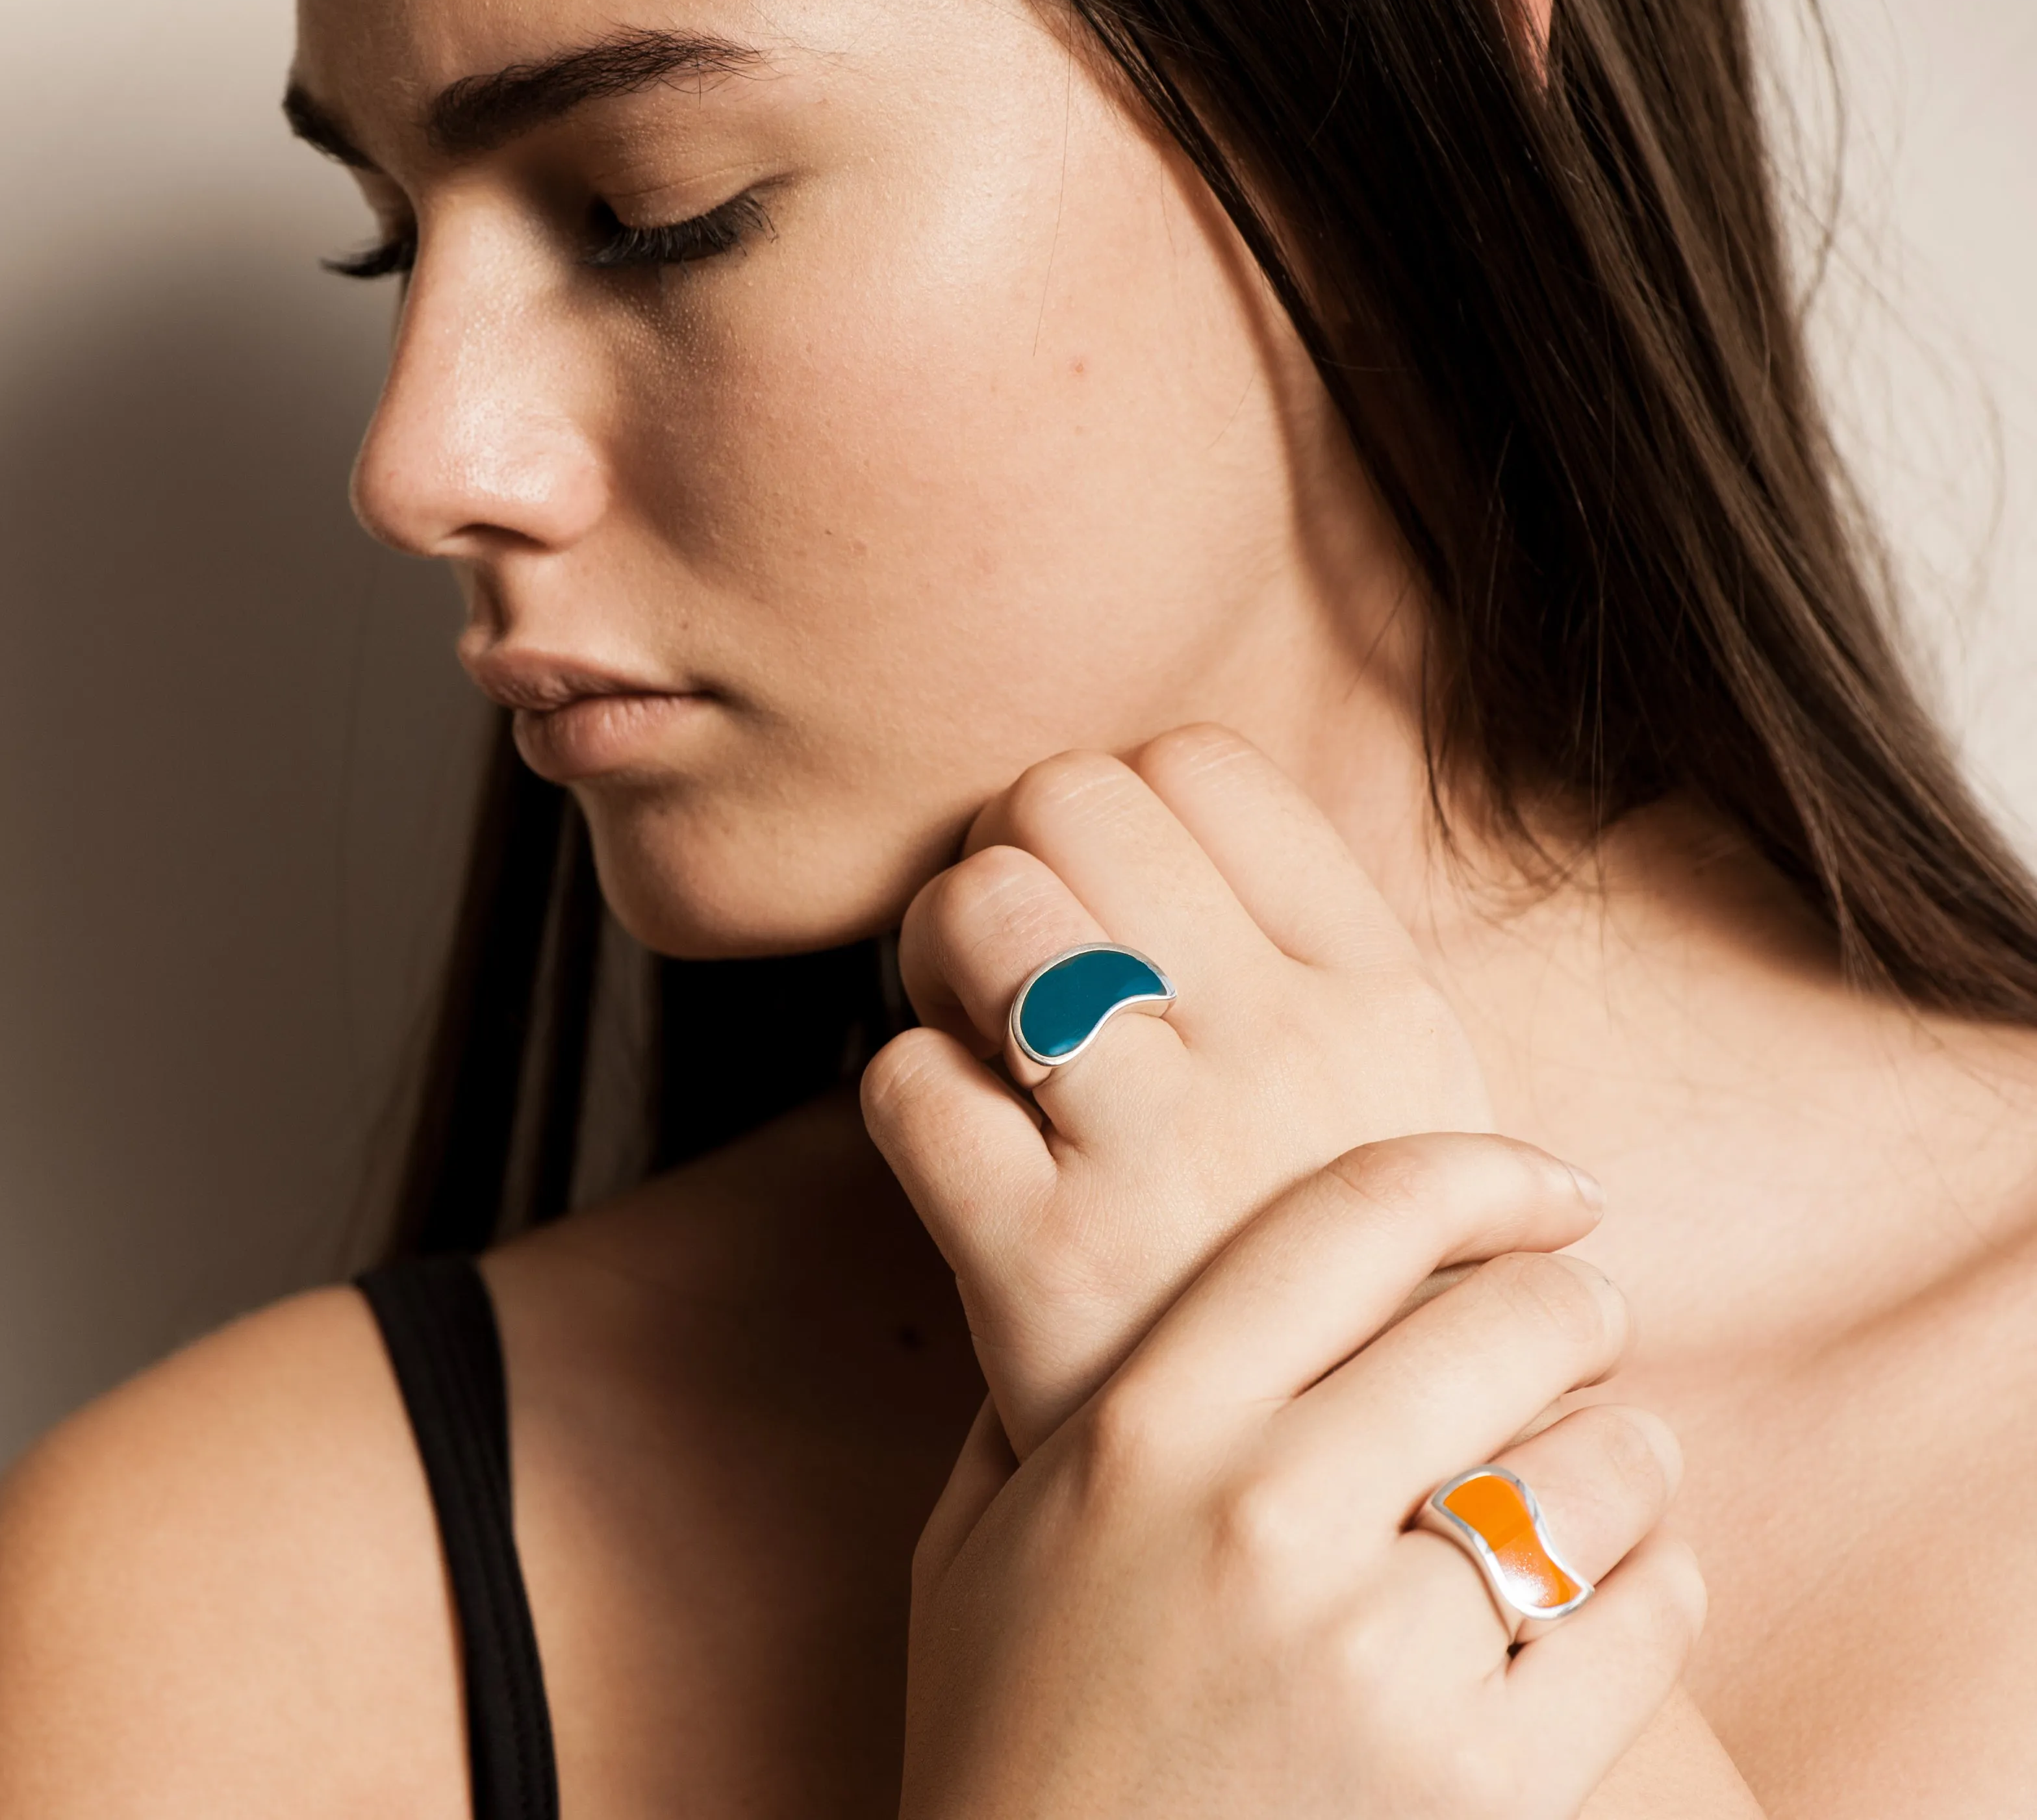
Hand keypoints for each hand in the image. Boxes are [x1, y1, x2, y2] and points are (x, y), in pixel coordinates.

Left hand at [862, 729, 1734, 1816]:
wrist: (1355, 1540)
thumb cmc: (1340, 1300)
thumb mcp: (1398, 1118)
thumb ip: (1295, 966)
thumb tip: (1151, 805)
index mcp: (1380, 1000)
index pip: (1192, 761)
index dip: (1111, 805)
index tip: (1106, 902)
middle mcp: (1284, 1052)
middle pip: (1065, 796)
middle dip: (1010, 858)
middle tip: (1020, 965)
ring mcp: (1163, 1153)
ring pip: (982, 907)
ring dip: (944, 956)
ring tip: (985, 1041)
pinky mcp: (1042, 1259)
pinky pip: (903, 1079)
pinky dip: (904, 1104)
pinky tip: (960, 1161)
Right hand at [892, 1133, 1704, 1819]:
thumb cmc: (1008, 1750)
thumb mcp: (969, 1552)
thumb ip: (1036, 1408)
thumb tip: (1089, 1298)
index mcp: (1141, 1433)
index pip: (1354, 1217)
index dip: (1481, 1170)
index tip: (1544, 1189)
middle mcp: (1263, 1516)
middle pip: (1508, 1319)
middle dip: (1576, 1304)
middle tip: (1586, 1321)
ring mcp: (1380, 1653)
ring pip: (1602, 1465)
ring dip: (1625, 1450)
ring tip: (1603, 1467)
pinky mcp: (1484, 1781)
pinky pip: (1645, 1613)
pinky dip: (1656, 1579)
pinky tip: (1614, 1582)